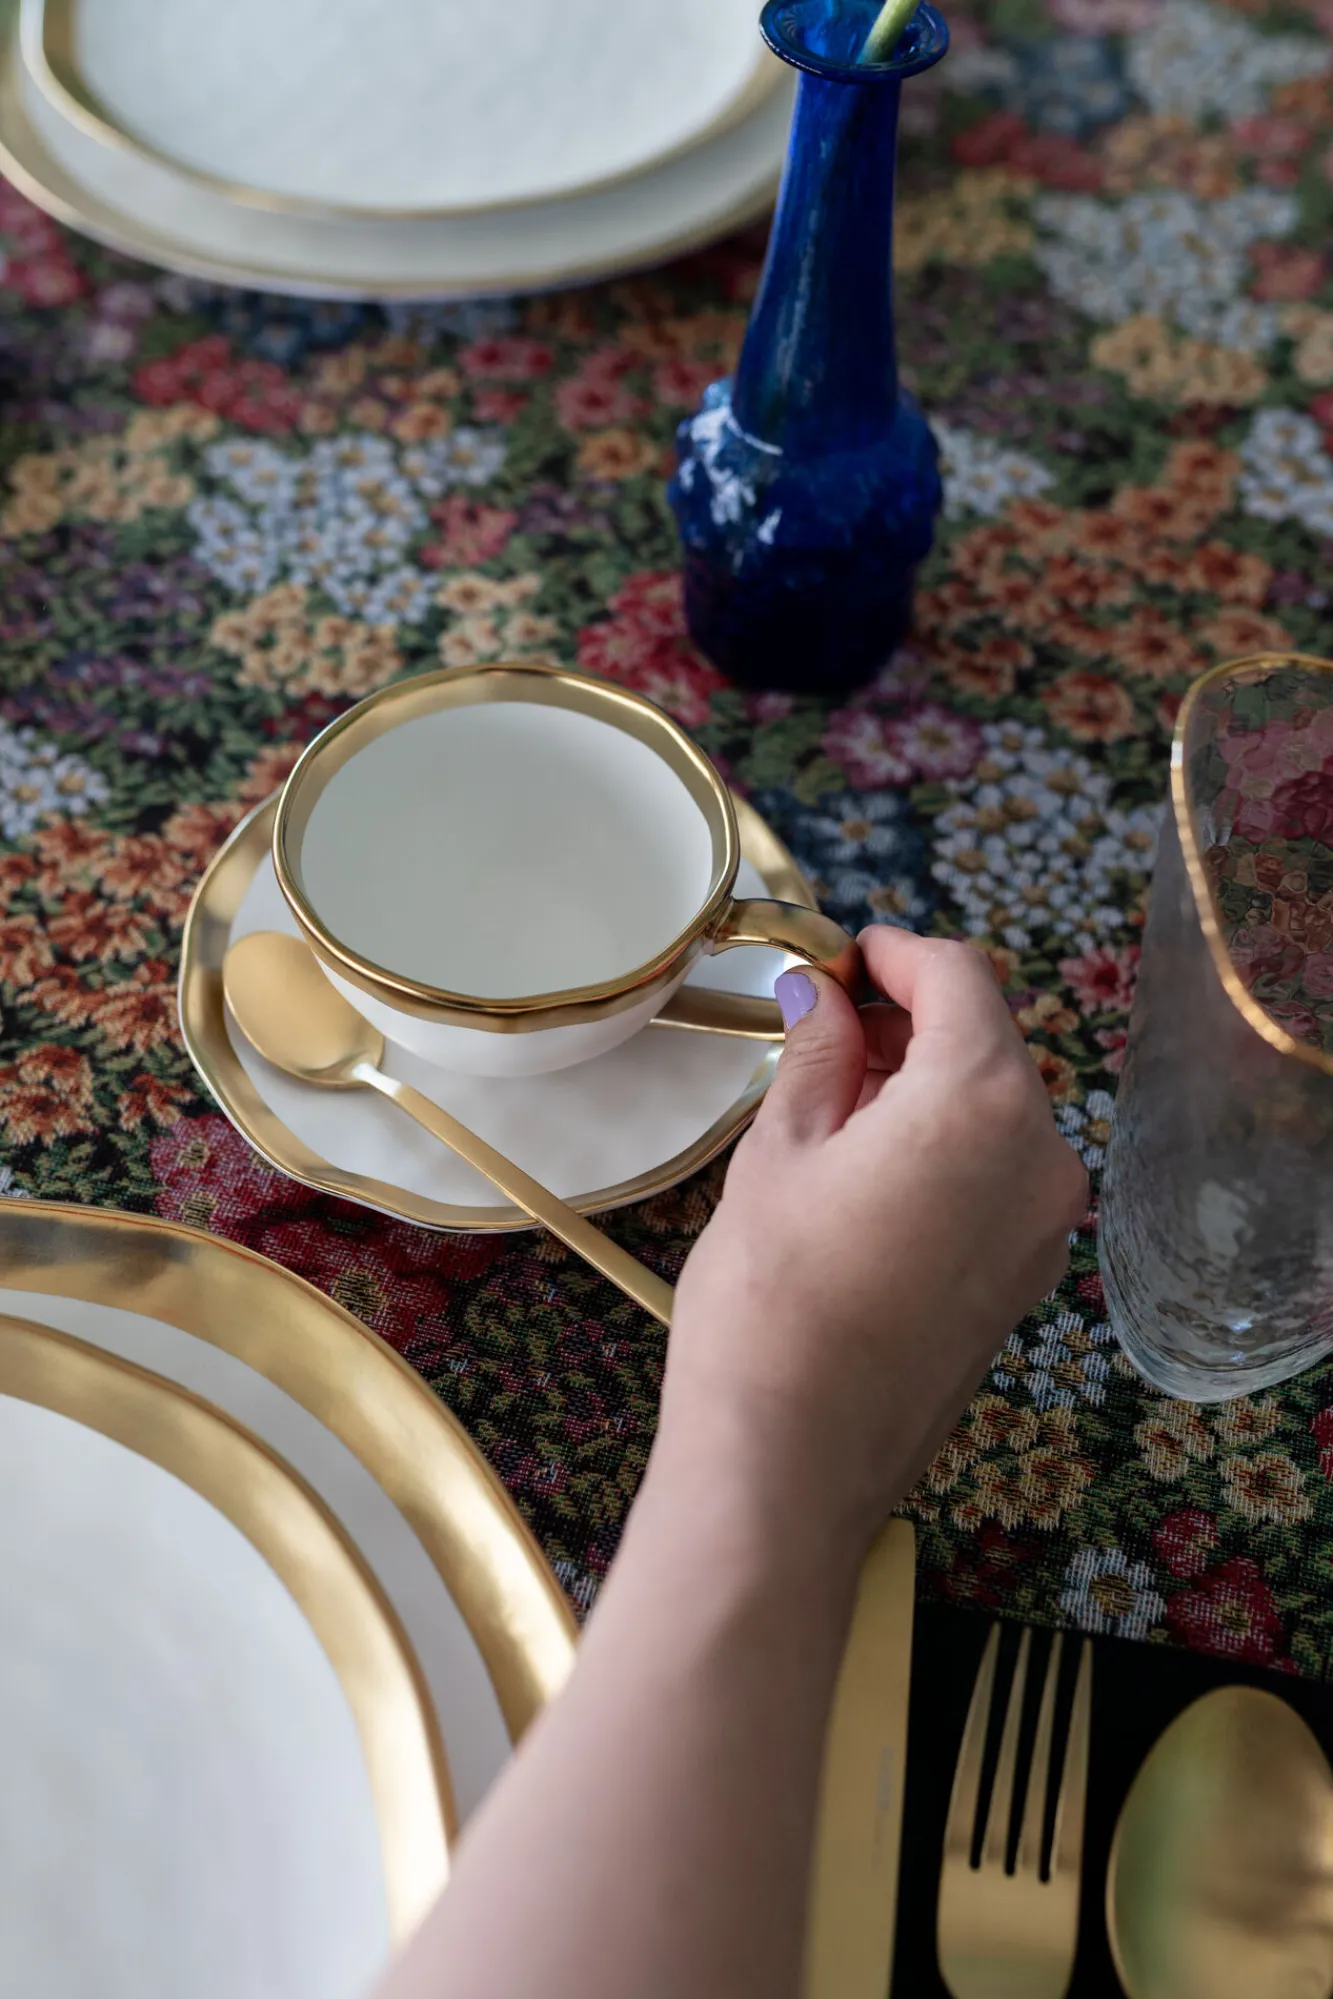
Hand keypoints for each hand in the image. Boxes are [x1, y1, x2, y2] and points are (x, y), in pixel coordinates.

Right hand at [662, 928, 1087, 1558]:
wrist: (791, 1462)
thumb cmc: (769, 1300)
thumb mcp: (779, 1152)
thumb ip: (818, 1054)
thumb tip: (820, 994)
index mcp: (981, 1102)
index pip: (961, 977)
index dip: (896, 954)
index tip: (839, 958)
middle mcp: (1041, 1154)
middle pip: (988, 1041)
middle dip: (909, 1020)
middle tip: (819, 1028)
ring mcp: (1044, 1223)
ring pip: (996, 1107)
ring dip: (925, 1082)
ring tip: (832, 1102)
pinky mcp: (1027, 1275)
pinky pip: (998, 1172)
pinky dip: (945, 1145)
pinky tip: (869, 1167)